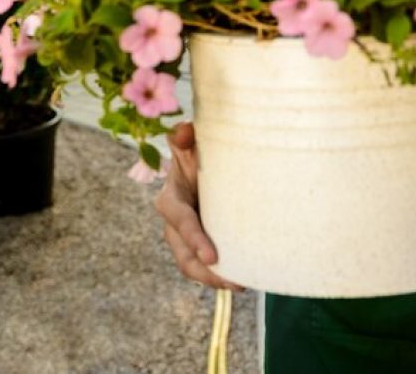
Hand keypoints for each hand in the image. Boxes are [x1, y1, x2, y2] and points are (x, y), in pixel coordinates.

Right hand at [153, 122, 243, 290]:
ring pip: (193, 267)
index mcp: (171, 199)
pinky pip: (205, 267)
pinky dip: (221, 275)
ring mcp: (186, 239)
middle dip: (206, 273)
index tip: (212, 256)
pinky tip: (244, 279)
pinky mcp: (200, 245)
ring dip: (215, 280)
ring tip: (242, 284)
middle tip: (234, 281)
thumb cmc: (197, 153)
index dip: (194, 239)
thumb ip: (185, 136)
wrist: (204, 166)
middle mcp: (175, 224)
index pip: (181, 222)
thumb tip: (185, 131)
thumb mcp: (190, 143)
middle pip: (184, 256)